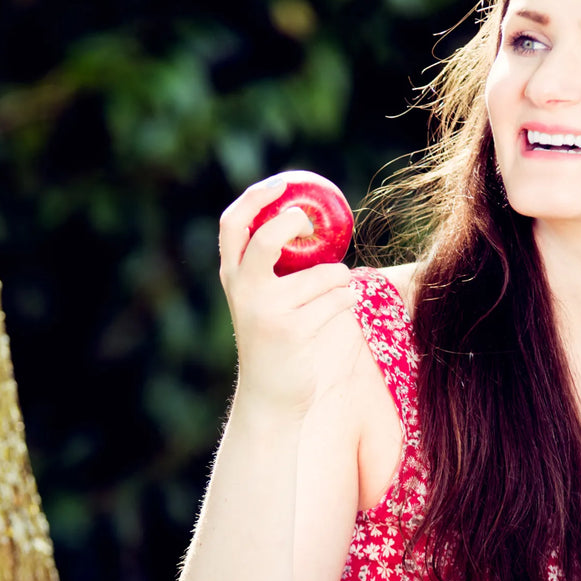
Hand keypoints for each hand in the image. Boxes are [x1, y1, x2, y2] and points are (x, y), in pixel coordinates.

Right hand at [218, 177, 355, 414]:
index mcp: (233, 277)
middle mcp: (244, 291)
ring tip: (337, 293)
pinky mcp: (294, 331)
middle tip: (311, 225)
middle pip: (266, 238)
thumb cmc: (276, 340)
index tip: (283, 183)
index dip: (256, 197)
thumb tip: (309, 221)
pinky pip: (338, 299)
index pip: (232, 224)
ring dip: (342, 279)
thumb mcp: (262, 300)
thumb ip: (273, 267)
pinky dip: (347, 300)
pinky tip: (339, 311)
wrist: (271, 397)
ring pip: (324, 273)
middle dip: (292, 222)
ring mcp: (268, 311)